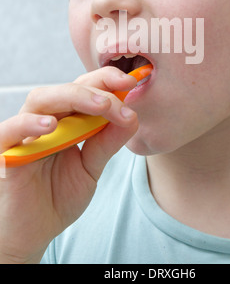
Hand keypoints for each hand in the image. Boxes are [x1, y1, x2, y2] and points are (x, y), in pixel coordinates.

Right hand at [0, 67, 137, 263]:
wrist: (32, 233)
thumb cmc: (57, 196)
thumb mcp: (91, 167)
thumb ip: (107, 142)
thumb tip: (132, 116)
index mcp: (66, 121)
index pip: (85, 89)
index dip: (106, 81)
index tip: (131, 82)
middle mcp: (45, 121)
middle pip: (66, 89)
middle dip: (96, 88)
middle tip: (119, 98)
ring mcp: (24, 134)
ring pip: (41, 99)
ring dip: (73, 97)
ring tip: (100, 107)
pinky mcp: (5, 151)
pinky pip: (10, 130)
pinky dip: (29, 123)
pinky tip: (50, 125)